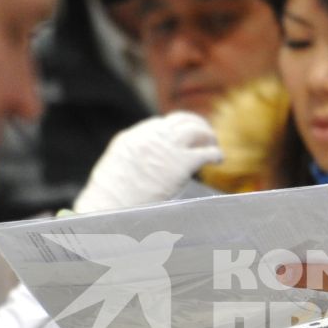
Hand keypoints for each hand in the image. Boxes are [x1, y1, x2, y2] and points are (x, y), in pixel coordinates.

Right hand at [72, 112, 221, 213]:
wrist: (109, 207)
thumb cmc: (109, 198)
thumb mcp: (114, 166)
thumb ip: (131, 157)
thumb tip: (142, 164)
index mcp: (132, 137)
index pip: (160, 124)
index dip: (174, 130)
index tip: (182, 138)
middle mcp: (151, 137)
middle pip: (181, 120)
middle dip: (195, 125)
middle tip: (204, 136)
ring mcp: (167, 148)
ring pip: (197, 130)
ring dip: (207, 136)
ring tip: (213, 145)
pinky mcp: (181, 164)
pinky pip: (206, 152)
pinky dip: (215, 153)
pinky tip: (218, 159)